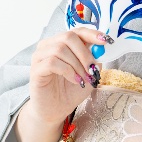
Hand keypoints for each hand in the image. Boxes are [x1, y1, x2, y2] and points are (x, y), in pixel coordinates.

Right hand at [14, 27, 110, 141]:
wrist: (56, 110)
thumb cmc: (70, 91)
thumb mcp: (88, 74)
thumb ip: (94, 60)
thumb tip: (102, 48)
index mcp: (62, 43)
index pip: (76, 31)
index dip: (92, 34)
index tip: (106, 41)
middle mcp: (49, 46)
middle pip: (68, 37)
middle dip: (85, 53)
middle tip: (92, 70)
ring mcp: (39, 56)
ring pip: (60, 49)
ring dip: (77, 65)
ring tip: (83, 79)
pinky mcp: (35, 69)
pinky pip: (52, 62)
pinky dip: (67, 71)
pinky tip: (74, 81)